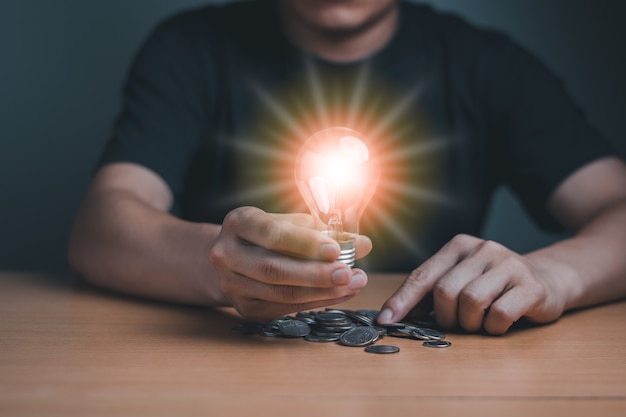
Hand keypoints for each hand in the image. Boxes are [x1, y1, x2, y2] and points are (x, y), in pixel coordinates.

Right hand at [209, 206, 372, 320]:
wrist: (235, 257)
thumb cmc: (269, 234)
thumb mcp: (291, 224)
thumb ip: (325, 232)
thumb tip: (363, 244)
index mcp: (238, 223)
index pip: (272, 234)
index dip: (304, 243)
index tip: (335, 250)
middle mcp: (227, 254)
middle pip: (275, 269)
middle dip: (316, 274)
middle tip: (349, 274)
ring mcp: (232, 284)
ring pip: (281, 293)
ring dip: (322, 292)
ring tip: (352, 284)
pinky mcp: (244, 307)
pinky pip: (283, 308)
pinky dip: (314, 302)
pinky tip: (338, 294)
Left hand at [377, 234, 567, 334]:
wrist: (547, 279)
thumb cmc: (494, 285)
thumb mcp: (461, 279)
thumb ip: (432, 291)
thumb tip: (394, 313)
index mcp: (458, 246)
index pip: (422, 276)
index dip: (402, 300)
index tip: (386, 320)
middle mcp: (482, 249)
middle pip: (445, 291)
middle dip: (445, 317)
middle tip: (456, 324)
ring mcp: (508, 265)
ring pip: (471, 302)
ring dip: (470, 324)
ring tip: (479, 323)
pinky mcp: (530, 285)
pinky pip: (499, 314)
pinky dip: (493, 328)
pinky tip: (498, 324)